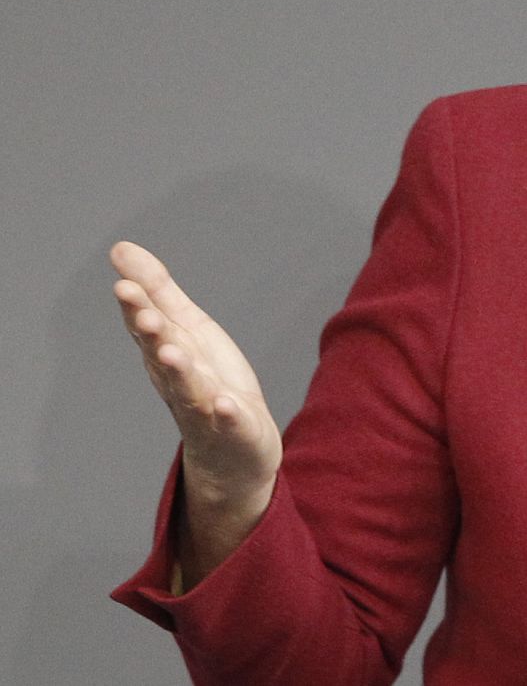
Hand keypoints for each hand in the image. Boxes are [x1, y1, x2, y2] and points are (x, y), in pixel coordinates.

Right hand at [111, 241, 281, 510]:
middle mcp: (179, 382)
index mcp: (166, 354)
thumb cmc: (208, 381)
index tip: (124, 285)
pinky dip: (225, 414)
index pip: (148, 328)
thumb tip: (119, 248)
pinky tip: (225, 403)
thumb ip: (156, 291)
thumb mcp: (186, 329)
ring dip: (181, 372)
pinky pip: (228, 423)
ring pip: (190, 389)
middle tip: (144, 316)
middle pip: (163, 356)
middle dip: (153, 337)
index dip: (137, 308)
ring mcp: (205, 409)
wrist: (234, 450)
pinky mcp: (235, 431)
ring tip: (173, 353)